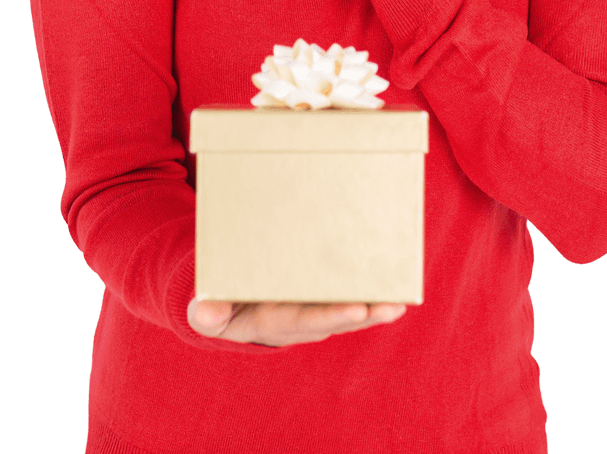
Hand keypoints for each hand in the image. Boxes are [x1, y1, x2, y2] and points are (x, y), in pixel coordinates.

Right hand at [187, 298, 407, 346]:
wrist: (224, 304)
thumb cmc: (218, 301)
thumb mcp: (206, 309)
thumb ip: (207, 312)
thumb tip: (207, 312)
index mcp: (269, 321)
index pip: (303, 320)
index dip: (330, 316)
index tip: (356, 309)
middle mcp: (296, 321)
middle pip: (333, 319)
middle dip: (362, 313)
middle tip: (390, 306)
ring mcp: (309, 312)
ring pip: (345, 311)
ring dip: (373, 308)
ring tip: (400, 301)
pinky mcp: (317, 300)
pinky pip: (345, 297)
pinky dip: (367, 293)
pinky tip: (392, 287)